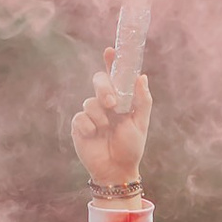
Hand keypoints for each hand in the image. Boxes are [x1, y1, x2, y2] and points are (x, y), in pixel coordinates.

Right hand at [70, 62, 152, 193]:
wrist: (117, 170)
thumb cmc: (131, 147)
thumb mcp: (140, 123)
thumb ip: (142, 100)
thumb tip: (141, 76)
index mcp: (121, 99)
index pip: (115, 76)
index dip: (112, 62)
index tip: (111, 50)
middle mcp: (104, 103)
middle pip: (98, 81)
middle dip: (104, 89)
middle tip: (112, 104)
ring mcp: (91, 113)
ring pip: (90, 102)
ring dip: (101, 117)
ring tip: (106, 131)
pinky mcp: (79, 125)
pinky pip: (81, 117)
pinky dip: (89, 127)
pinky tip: (94, 136)